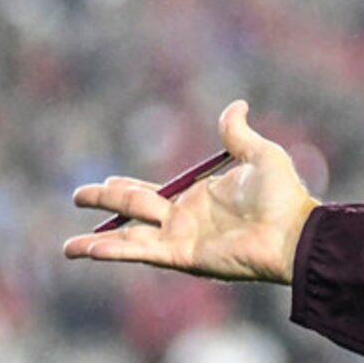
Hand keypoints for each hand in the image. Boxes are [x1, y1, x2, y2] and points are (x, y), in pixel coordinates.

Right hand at [63, 101, 317, 283]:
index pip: (153, 193)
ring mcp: (183, 241)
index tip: (106, 182)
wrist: (296, 233)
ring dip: (97, 242)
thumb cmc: (285, 198)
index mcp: (199, 199)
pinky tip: (85, 250)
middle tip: (77, 197)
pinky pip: (141, 251)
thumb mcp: (261, 155)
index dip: (127, 187)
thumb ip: (238, 133)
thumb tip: (236, 105)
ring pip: (130, 236)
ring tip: (67, 247)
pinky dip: (112, 251)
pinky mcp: (184, 257)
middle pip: (134, 210)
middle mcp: (186, 222)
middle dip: (104, 202)